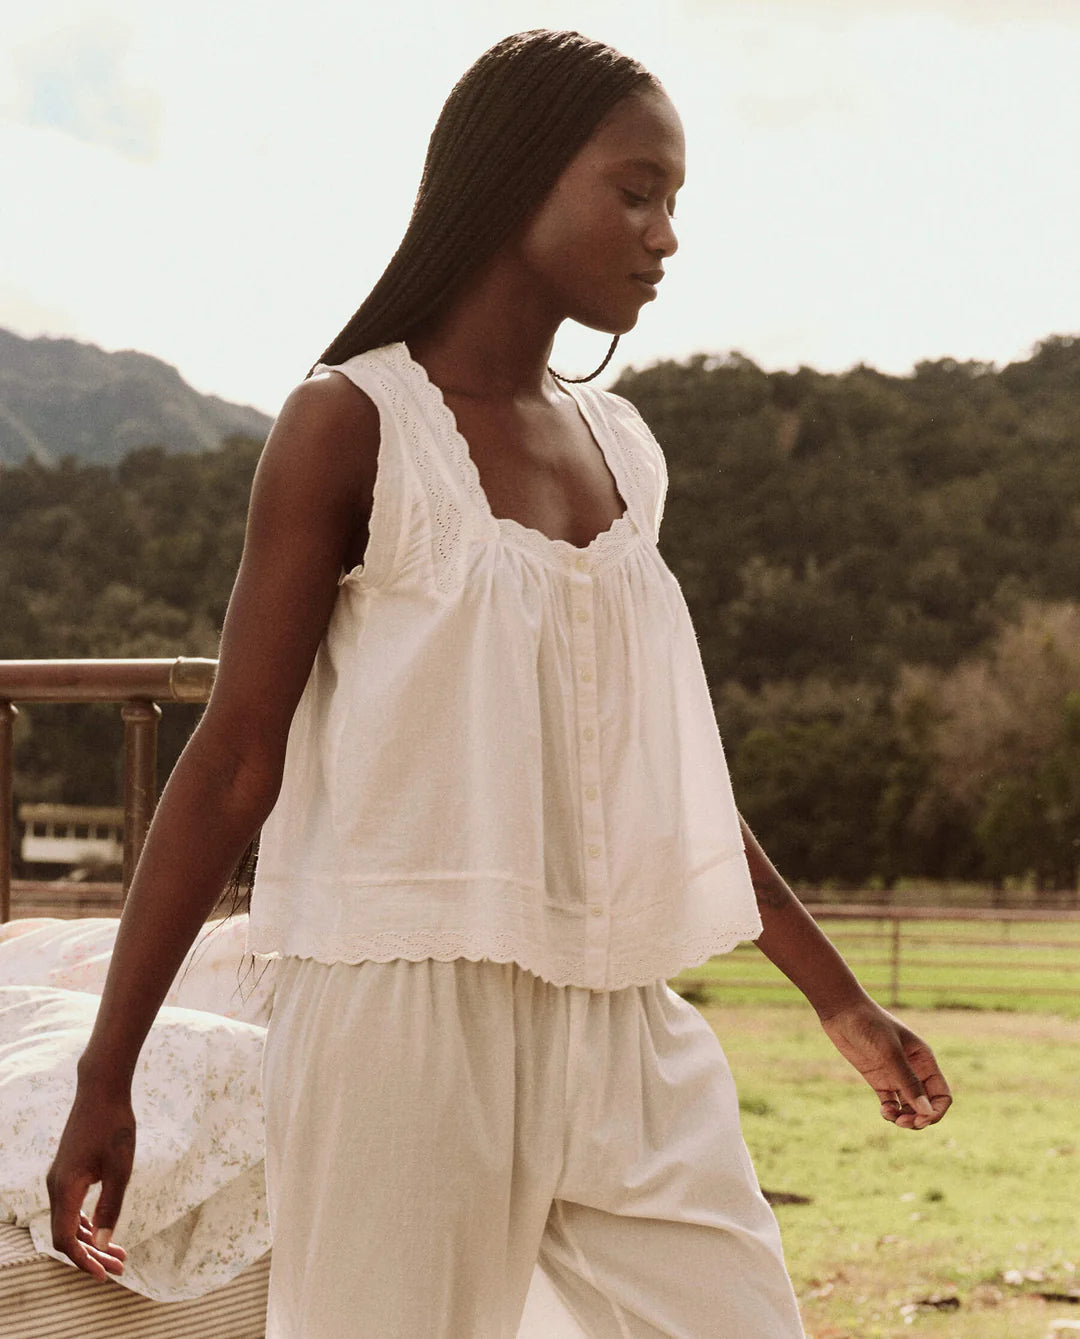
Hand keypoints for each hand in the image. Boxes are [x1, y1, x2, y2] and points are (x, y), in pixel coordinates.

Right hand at [46, 1083, 134, 1279]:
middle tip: (120, 1267)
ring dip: (91, 1240)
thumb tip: (101, 1243)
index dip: (83, 1261)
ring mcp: (60, 1179)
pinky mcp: (68, 1171)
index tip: (104, 1275)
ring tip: (119, 1254)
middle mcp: (55, 1187)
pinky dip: (87, 1222)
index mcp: (64, 1189)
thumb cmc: (114, 1126)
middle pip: (67, 1235)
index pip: (65, 1240)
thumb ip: (110, 1207)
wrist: (102, 1090)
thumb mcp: (120, 1169)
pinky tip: (104, 1229)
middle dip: (92, 1255)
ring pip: (70, 1221)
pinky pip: (72, 1207)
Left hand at [818, 998, 951, 1129]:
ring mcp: (895, 1075)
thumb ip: (908, 1081)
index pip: (942, 1095)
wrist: (842, 1012)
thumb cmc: (869, 1025)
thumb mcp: (890, 1052)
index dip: (935, 1112)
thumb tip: (927, 1112)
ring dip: (905, 1118)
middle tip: (903, 1122)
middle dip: (919, 1119)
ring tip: (891, 1117)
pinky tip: (884, 1111)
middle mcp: (913, 1070)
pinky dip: (891, 1112)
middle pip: (926, 1105)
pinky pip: (892, 1103)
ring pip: (910, 1107)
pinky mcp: (879, 1079)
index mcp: (924, 1060)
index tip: (920, 1120)